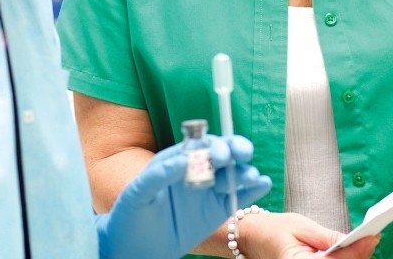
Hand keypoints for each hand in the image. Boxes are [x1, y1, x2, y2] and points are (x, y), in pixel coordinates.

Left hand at [96, 134, 271, 258]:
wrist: (133, 248)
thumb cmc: (129, 216)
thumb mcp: (138, 193)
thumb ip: (158, 174)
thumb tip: (183, 159)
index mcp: (176, 160)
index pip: (200, 144)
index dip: (213, 144)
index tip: (220, 154)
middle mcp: (196, 171)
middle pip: (222, 154)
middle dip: (234, 151)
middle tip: (241, 154)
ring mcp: (208, 191)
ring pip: (233, 175)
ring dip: (245, 172)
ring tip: (251, 177)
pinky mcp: (217, 211)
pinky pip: (238, 197)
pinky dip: (253, 190)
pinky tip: (262, 184)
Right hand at [236, 211, 378, 258]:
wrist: (253, 238)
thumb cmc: (273, 230)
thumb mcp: (301, 226)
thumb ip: (328, 237)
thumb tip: (354, 240)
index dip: (357, 250)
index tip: (373, 236)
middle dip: (358, 254)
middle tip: (371, 237)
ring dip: (353, 258)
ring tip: (363, 242)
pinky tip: (350, 251)